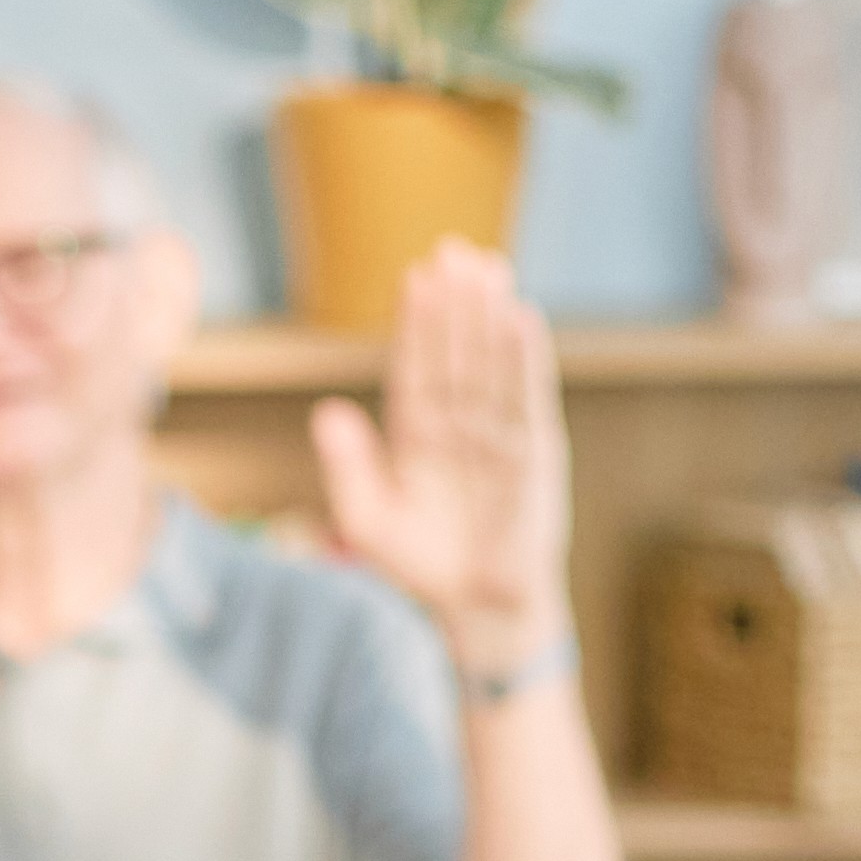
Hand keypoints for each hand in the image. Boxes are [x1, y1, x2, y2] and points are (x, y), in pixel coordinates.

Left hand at [306, 239, 570, 671]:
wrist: (478, 610)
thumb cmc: (422, 567)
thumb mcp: (369, 521)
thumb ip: (348, 468)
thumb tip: (325, 412)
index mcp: (418, 434)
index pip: (417, 366)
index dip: (417, 322)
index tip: (416, 275)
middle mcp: (461, 425)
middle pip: (458, 351)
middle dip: (456, 303)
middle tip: (455, 249)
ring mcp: (501, 435)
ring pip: (493, 364)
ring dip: (490, 318)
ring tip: (488, 268)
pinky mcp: (536, 454)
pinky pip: (529, 397)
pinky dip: (526, 360)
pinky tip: (521, 319)